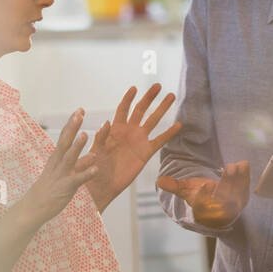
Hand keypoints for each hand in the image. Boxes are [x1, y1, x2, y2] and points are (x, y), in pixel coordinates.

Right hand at [17, 108, 99, 230]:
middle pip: (65, 142)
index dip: (71, 123)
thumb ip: (80, 164)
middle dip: (72, 127)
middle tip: (80, 113)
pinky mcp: (64, 188)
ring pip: (69, 158)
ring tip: (85, 134)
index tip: (80, 110)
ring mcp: (60, 175)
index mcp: (56, 158)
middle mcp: (57, 163)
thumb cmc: (50, 189)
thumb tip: (93, 154)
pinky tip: (96, 169)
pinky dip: (86, 174)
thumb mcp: (64, 173)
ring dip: (77, 146)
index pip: (64, 137)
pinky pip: (76, 180)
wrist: (33, 208)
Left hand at [85, 84, 182, 212]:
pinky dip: (169, 133)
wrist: (102, 185)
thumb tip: (106, 123)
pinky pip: (159, 141)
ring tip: (171, 96)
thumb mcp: (95, 150)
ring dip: (162, 109)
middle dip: (149, 97)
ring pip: (152, 121)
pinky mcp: (145, 153)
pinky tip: (179, 125)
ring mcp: (138, 141)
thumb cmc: (94, 167)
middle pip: (140, 110)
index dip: (128, 98)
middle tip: (158, 86)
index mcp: (115, 129)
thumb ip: (101, 137)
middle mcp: (128, 131)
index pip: (123, 109)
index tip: (135, 88)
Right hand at [157, 161, 249, 228]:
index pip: (202, 206)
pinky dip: (245, 177)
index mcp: (202, 212)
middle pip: (222, 199)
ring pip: (236, 194)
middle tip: (228, 169)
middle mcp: (218, 212)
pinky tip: (244, 164)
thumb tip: (159, 181)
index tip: (205, 185)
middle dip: (226, 184)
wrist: (216, 204)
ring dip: (238, 180)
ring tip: (236, 165)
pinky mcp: (242, 199)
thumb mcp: (186, 190)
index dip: (204, 197)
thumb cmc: (199, 195)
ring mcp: (232, 207)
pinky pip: (245, 189)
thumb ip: (174, 186)